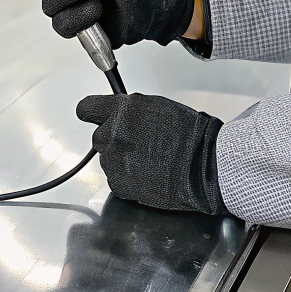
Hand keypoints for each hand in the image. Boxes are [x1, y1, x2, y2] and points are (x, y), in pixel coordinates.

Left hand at [77, 93, 226, 214]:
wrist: (203, 165)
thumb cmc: (189, 134)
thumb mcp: (156, 107)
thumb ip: (131, 111)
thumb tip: (120, 117)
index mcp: (123, 110)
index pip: (87, 108)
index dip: (91, 113)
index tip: (91, 117)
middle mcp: (114, 133)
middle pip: (99, 138)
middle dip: (114, 141)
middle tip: (137, 146)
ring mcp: (115, 160)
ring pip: (108, 160)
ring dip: (122, 161)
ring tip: (148, 162)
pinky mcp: (119, 184)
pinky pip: (116, 180)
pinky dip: (128, 180)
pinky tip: (147, 175)